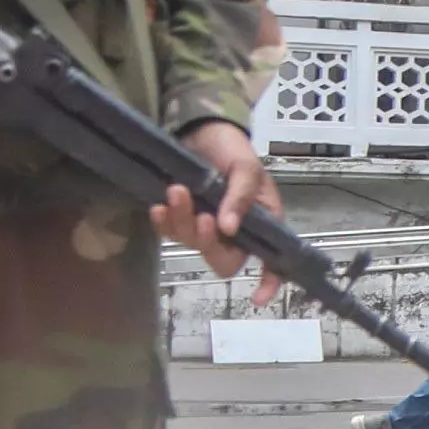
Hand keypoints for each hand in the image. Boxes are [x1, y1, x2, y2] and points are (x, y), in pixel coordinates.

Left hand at [150, 119, 273, 277]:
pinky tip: (158, 207)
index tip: (257, 298)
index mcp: (263, 222)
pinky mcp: (182, 219)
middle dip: (208, 241)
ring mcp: (207, 227)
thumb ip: (240, 198)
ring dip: (182, 220)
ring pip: (193, 243)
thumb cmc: (234, 150)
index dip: (267, 281)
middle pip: (224, 259)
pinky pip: (171, 233)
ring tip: (175, 191)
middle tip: (201, 215)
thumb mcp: (246, 168)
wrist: (204, 130)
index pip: (270, 260)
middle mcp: (236, 232)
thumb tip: (229, 229)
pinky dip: (164, 222)